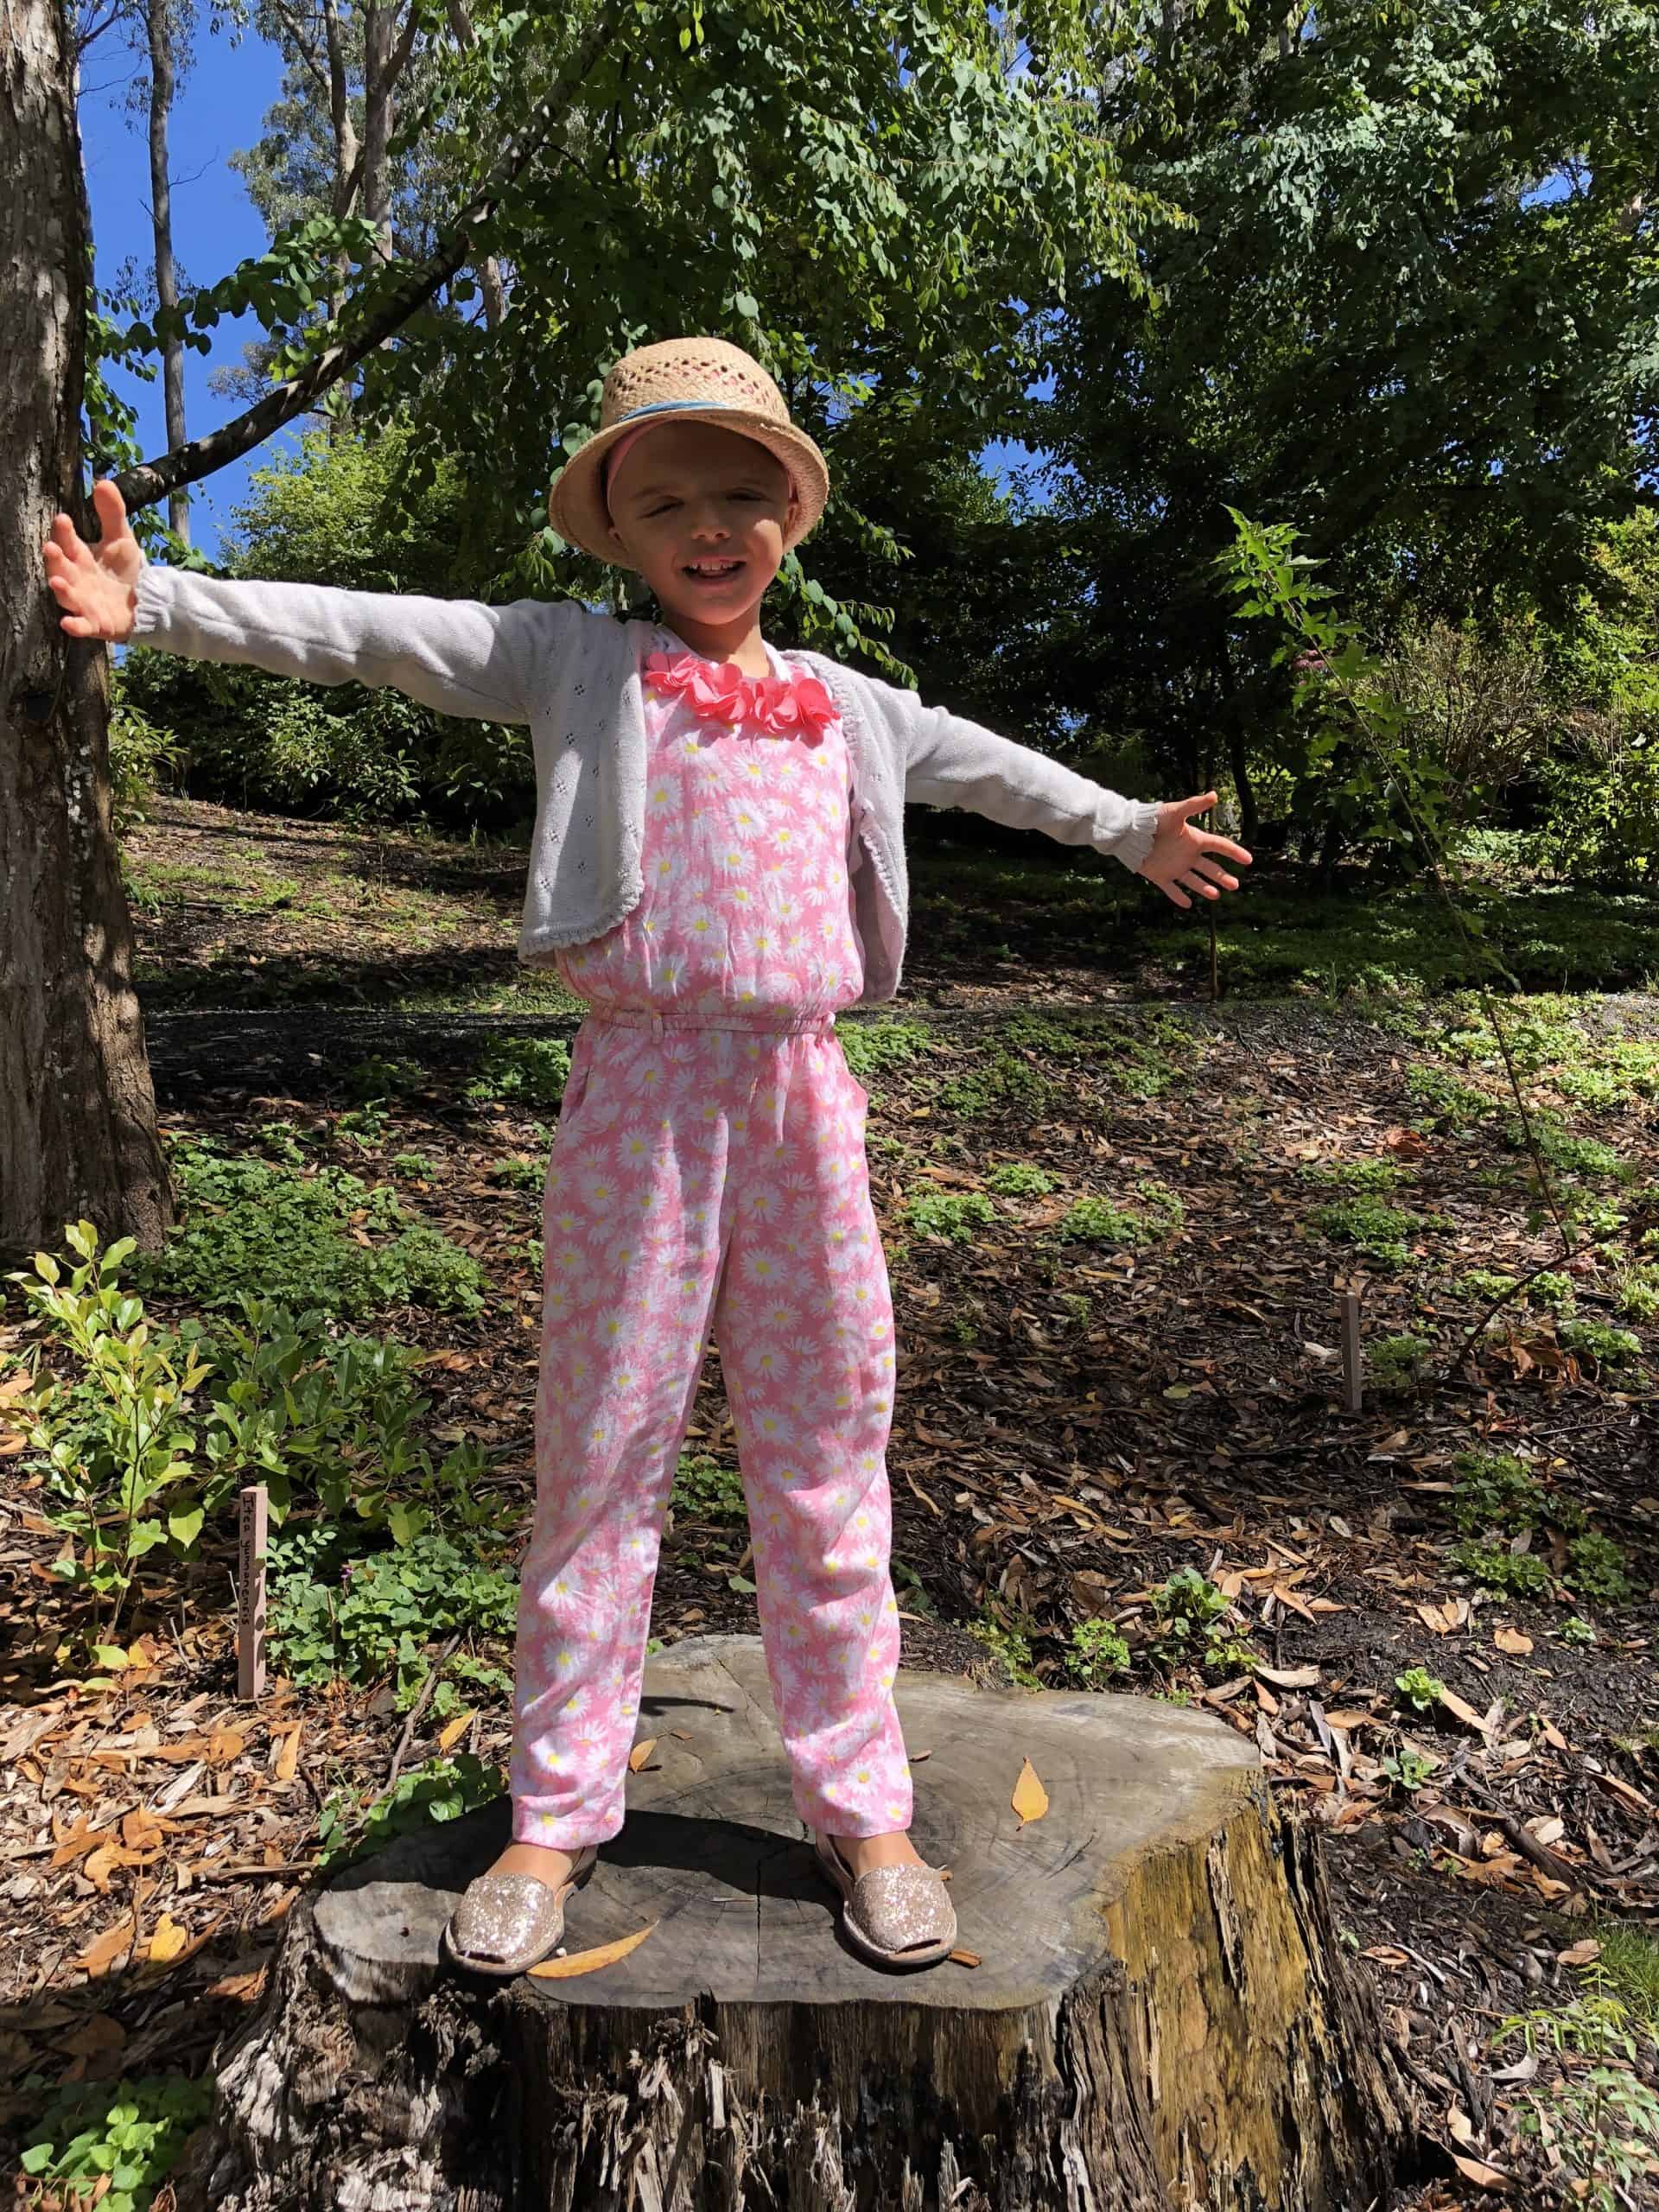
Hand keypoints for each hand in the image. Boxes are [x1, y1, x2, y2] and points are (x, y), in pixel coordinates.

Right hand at [43, 478, 141, 642]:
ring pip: (67, 596)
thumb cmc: (125, 570)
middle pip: (62, 568)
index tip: (64, 519)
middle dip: (56, 559)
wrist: (146, 602)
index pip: (69, 542)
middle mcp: (77, 580)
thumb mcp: (121, 539)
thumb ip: (112, 513)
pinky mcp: (96, 625)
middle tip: (52, 547)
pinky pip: (82, 627)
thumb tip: (103, 481)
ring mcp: (84, 603)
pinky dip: (75, 626)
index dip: (65, 532)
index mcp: (80, 558)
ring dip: (61, 590)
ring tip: (56, 581)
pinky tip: (68, 624)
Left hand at [1138, 792, 1252, 908]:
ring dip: (1205, 888)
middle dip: (1222, 877)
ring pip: (1193, 881)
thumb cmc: (1154, 819)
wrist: (1130, 832)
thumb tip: (1215, 794)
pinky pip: (1171, 889)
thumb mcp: (1176, 811)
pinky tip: (1188, 904)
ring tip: (1216, 895)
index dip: (1234, 852)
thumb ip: (1194, 805)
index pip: (1219, 846)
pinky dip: (1178, 897)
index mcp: (1194, 840)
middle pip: (1210, 868)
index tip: (1248, 860)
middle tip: (1235, 886)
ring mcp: (1174, 867)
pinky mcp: (1160, 876)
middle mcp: (1187, 854)